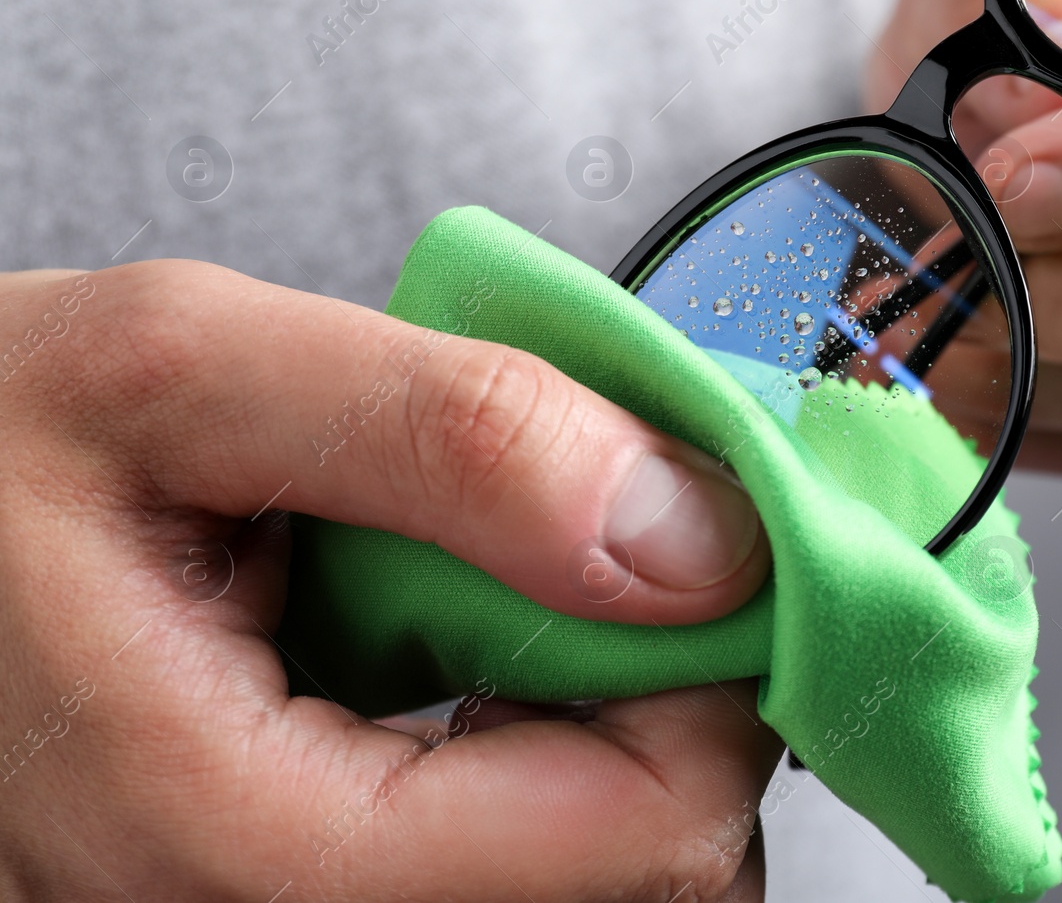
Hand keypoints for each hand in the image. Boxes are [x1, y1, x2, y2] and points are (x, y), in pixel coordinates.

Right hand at [0, 262, 778, 899]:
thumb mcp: (187, 369)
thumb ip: (456, 435)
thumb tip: (698, 536)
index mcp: (228, 840)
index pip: (639, 842)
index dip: (715, 677)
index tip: (694, 545)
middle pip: (631, 882)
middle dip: (668, 702)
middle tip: (602, 553)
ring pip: (582, 883)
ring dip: (609, 729)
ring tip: (507, 597)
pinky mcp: (287, 888)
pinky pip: (501, 860)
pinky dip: (544, 752)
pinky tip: (469, 657)